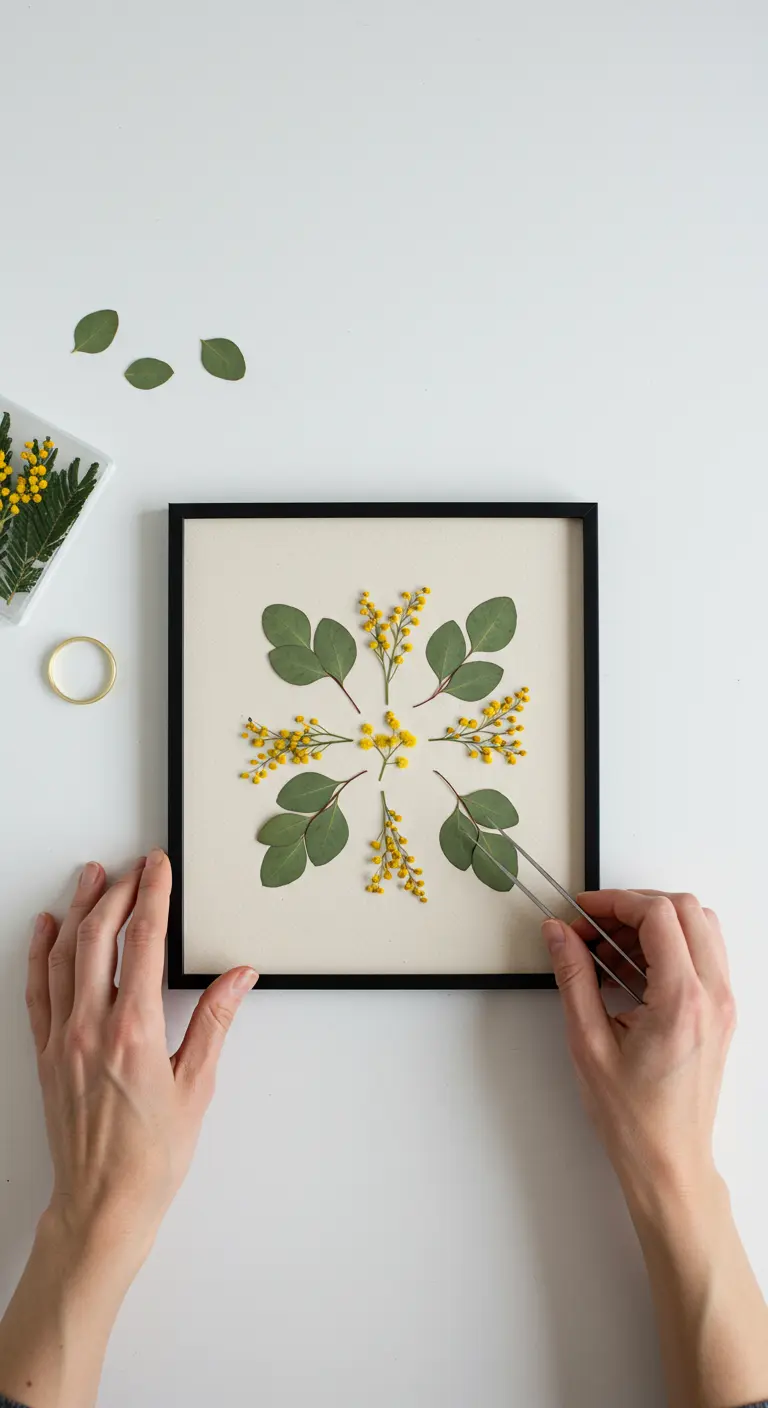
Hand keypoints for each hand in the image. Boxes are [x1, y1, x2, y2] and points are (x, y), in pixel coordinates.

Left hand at [28, 851, 256, 1277]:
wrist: (103, 1203)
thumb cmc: (153, 1154)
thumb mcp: (197, 1085)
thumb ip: (215, 1022)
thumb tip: (238, 975)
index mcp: (135, 1031)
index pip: (144, 943)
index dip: (153, 896)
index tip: (159, 868)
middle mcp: (92, 1027)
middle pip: (99, 936)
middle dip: (118, 891)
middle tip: (135, 866)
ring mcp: (62, 1038)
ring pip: (64, 955)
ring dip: (79, 909)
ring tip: (92, 876)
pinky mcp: (46, 1053)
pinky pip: (37, 990)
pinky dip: (41, 953)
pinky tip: (47, 930)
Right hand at [542, 890, 735, 1207]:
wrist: (668, 1160)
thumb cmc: (634, 1116)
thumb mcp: (588, 1042)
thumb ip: (573, 977)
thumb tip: (559, 934)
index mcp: (682, 1001)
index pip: (659, 915)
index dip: (616, 902)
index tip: (584, 912)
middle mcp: (712, 995)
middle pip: (686, 910)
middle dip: (634, 907)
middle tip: (594, 926)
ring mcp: (721, 1003)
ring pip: (700, 927)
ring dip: (654, 925)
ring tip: (608, 951)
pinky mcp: (719, 1012)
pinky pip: (702, 955)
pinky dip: (668, 948)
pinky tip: (628, 971)